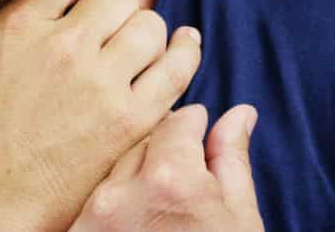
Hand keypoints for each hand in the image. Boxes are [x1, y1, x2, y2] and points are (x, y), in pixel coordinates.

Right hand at [0, 0, 203, 231]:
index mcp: (18, 28)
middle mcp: (64, 48)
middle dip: (114, 0)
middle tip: (107, 19)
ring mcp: (101, 85)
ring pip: (151, 24)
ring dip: (145, 29)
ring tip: (133, 43)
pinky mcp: (130, 122)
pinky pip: (177, 70)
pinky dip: (184, 54)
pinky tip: (181, 48)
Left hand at [70, 102, 263, 231]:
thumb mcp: (238, 218)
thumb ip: (231, 159)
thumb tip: (240, 113)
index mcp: (173, 180)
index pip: (177, 120)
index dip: (192, 128)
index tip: (197, 139)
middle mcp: (124, 192)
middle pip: (141, 138)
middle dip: (163, 150)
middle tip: (180, 180)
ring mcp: (95, 215)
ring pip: (114, 164)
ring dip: (135, 173)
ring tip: (158, 209)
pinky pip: (95, 195)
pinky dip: (114, 200)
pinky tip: (136, 221)